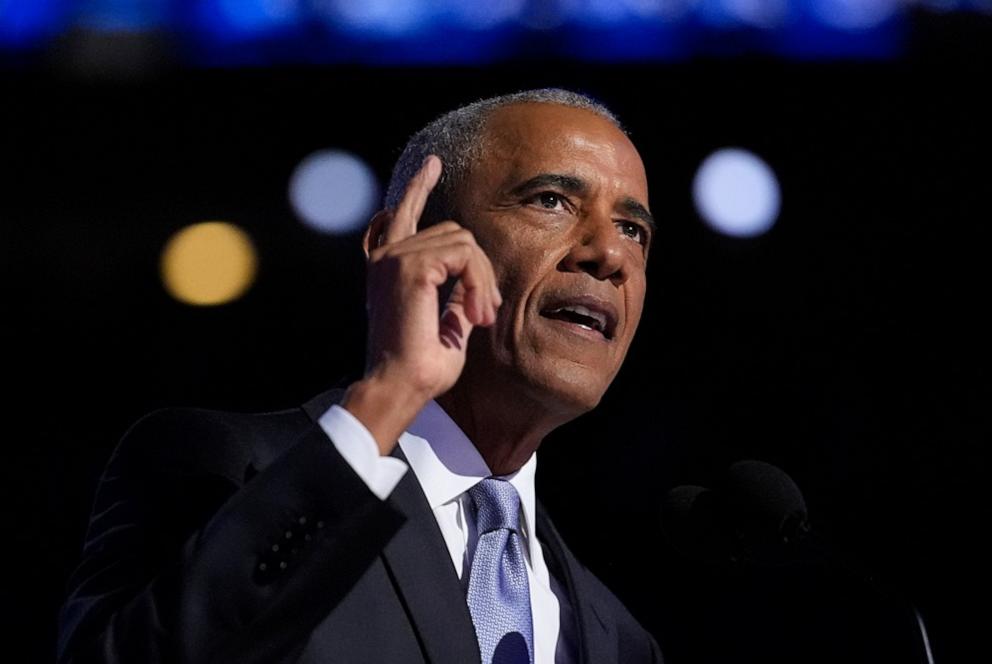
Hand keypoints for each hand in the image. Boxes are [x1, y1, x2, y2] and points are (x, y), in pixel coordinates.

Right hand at [342, 156, 500, 452]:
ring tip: (479, 318)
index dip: (418, 186)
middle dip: (481, 271)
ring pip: (464, 243)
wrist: (399, 386)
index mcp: (386, 268)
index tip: (433, 164)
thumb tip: (475, 285)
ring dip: (483, 282)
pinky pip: (465, 255)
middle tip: (485, 312)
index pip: (401, 214)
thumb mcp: (446, 325)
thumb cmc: (420, 368)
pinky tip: (474, 313)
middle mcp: (385, 257)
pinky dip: (478, 284)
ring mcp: (395, 258)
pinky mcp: (410, 266)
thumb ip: (457, 297)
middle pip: (455, 233)